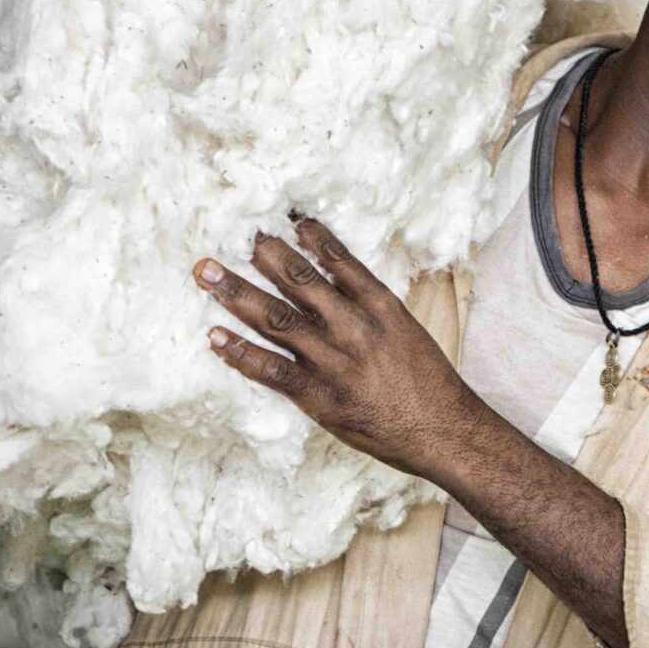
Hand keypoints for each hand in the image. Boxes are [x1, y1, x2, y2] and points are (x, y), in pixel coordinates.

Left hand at [193, 215, 485, 480]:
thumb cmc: (427, 382)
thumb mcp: (406, 329)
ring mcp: (333, 360)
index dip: (309, 236)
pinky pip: (271, 370)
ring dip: (237, 292)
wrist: (442, 430)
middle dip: (262, 254)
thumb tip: (338, 281)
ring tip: (206, 273)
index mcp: (380, 304)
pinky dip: (241, 353)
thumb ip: (370, 305)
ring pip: (276, 317)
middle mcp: (353, 326)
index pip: (338, 258)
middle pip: (299, 280)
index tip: (285, 217)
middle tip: (234, 233)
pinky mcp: (319, 395)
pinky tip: (216, 337)